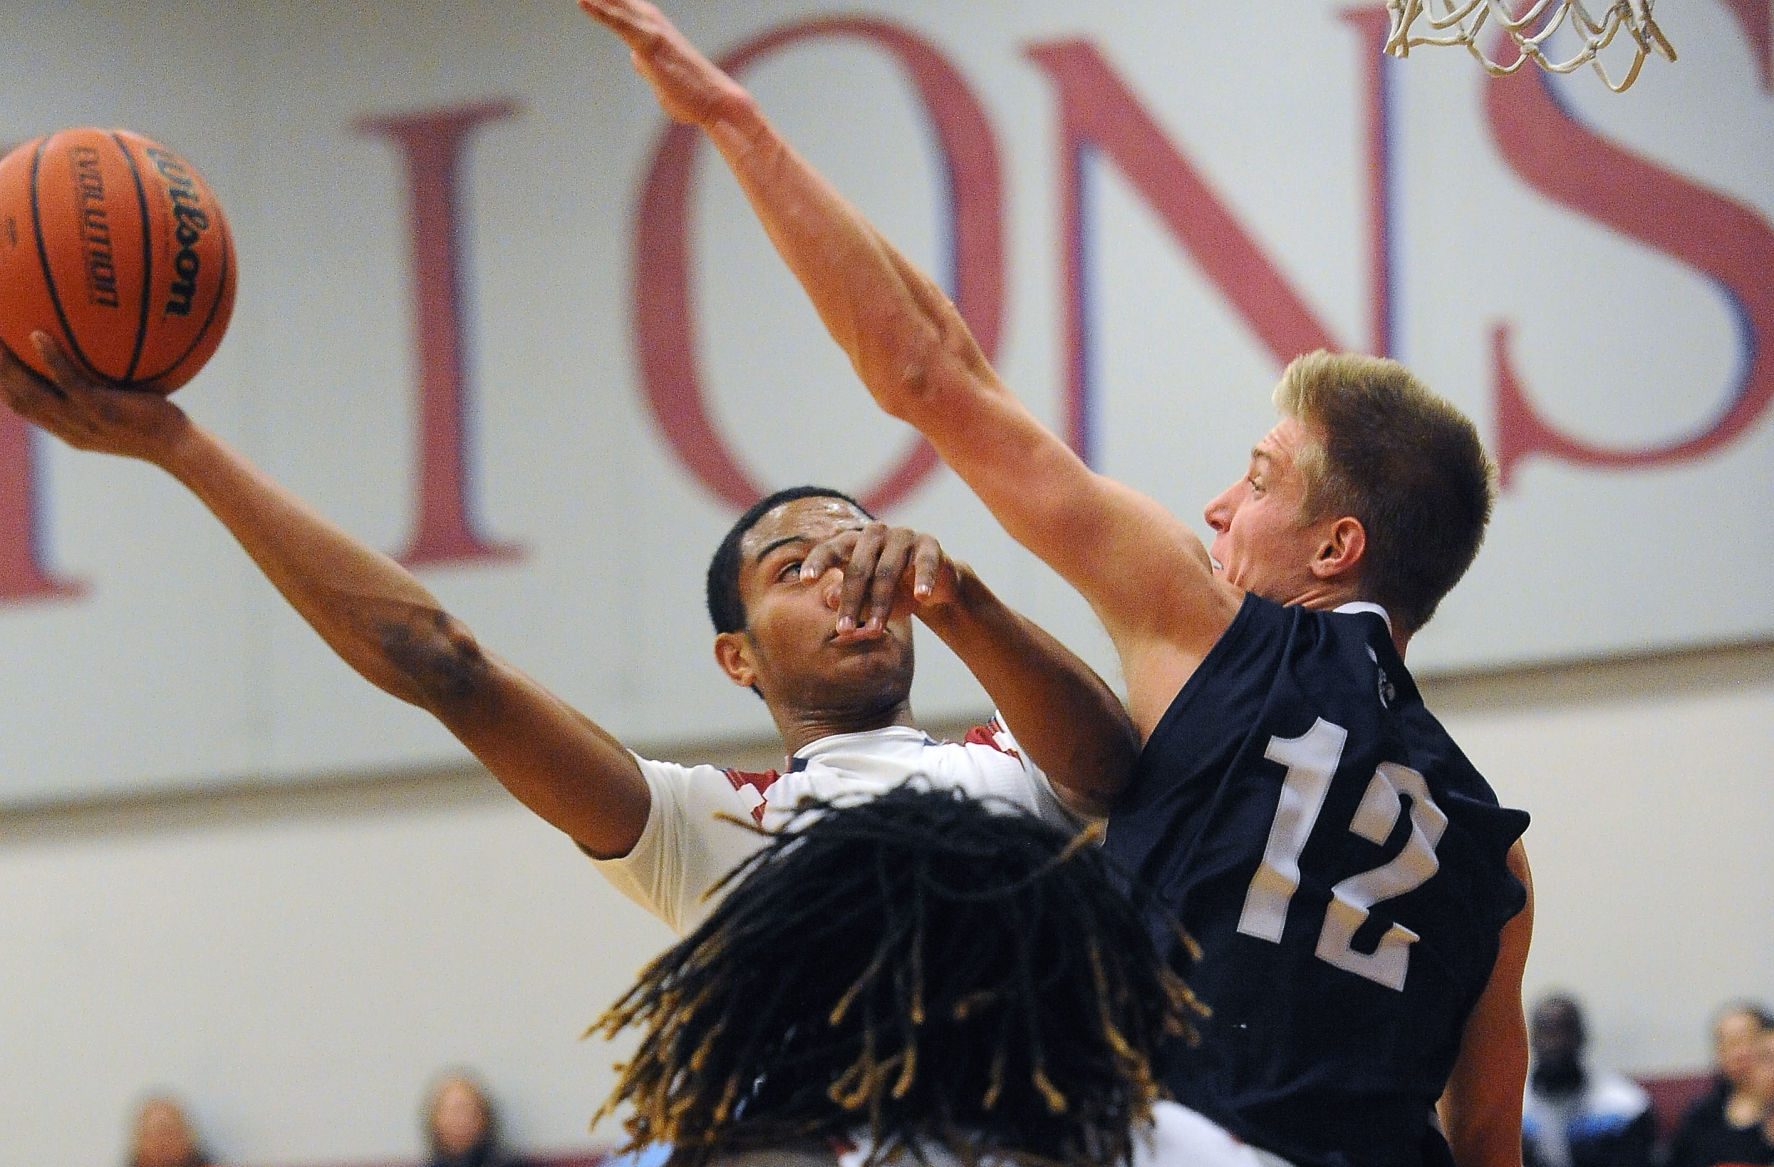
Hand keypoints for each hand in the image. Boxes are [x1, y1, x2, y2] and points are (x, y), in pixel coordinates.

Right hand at [0, 331, 189, 463]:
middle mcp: (67, 428)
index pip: (22, 407)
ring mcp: (82, 421)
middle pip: (16, 399)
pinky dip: (51, 360)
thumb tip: (98, 359)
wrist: (179, 449)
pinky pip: (69, 384)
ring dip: (9, 365)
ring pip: (32, 393)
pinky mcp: (101, 412)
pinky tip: (39, 335)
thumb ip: (101, 392)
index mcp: (66, 428)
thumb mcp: (121, 411)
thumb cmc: (157, 425)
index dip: (1, 383)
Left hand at [578, 0, 752, 128]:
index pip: (622, 7)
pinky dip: (601, 12)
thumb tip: (635, 58)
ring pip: (617, 4)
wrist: (716, 102)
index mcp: (653, 29)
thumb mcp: (660, 77)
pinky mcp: (651, 44)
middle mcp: (652, 23)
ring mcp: (652, 31)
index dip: (606, 0)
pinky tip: (582, 1)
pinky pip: (620, 23)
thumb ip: (646, 64)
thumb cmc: (692, 95)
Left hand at [798, 522, 965, 638]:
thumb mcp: (865, 599)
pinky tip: (921, 597)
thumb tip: (830, 598)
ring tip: (875, 631)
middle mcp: (875, 533)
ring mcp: (903, 536)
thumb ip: (848, 597)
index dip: (818, 563)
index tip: (805, 580)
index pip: (830, 549)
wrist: (931, 589)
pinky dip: (924, 580)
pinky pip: (925, 563)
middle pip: (859, 568)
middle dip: (851, 602)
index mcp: (853, 542)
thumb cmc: (889, 592)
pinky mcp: (929, 545)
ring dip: (881, 604)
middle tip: (843, 631)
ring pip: (888, 571)